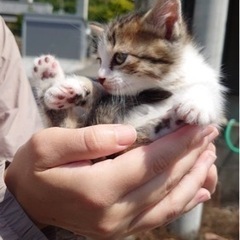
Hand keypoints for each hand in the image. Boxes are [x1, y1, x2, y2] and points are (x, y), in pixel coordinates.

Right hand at [5, 124, 217, 239]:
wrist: (27, 203)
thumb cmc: (36, 169)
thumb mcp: (49, 145)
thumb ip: (89, 139)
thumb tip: (129, 134)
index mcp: (97, 188)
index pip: (150, 162)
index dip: (178, 142)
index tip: (197, 125)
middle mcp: (114, 213)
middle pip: (165, 181)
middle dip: (191, 155)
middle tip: (208, 133)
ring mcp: (120, 225)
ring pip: (170, 202)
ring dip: (194, 177)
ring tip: (209, 155)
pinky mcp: (121, 228)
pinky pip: (160, 216)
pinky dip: (184, 202)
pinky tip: (199, 190)